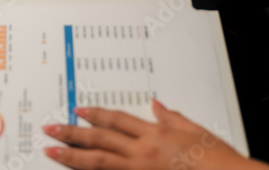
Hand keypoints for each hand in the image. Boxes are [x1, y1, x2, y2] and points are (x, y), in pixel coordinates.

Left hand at [42, 102, 268, 169]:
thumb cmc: (219, 161)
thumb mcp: (196, 132)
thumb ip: (172, 118)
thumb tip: (156, 105)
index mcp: (156, 134)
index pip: (117, 120)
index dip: (94, 114)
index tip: (77, 110)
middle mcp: (144, 152)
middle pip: (100, 139)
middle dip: (71, 133)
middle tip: (50, 128)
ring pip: (99, 163)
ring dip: (72, 157)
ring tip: (51, 152)